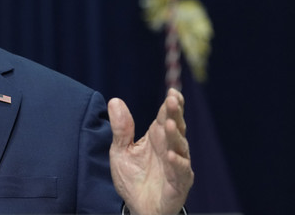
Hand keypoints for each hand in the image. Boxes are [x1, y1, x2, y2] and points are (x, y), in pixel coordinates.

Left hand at [108, 88, 193, 214]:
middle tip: (173, 100)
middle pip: (176, 127)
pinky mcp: (179, 184)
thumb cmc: (133, 177)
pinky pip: (180, 172)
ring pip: (180, 147)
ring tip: (170, 124)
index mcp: (158, 137)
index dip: (171, 104)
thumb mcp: (120, 150)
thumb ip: (120, 128)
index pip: (166, 116)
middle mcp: (170, 148)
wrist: (138, 206)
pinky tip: (172, 155)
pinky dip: (177, 163)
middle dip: (175, 113)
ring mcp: (177, 166)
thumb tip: (115, 100)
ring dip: (176, 136)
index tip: (172, 91)